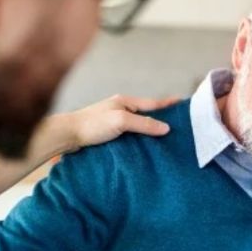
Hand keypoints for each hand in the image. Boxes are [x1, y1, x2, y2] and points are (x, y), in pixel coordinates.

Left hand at [56, 94, 177, 152]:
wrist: (68, 135)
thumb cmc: (93, 124)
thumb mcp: (121, 121)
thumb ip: (144, 124)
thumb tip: (166, 128)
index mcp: (125, 102)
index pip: (153, 103)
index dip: (168, 104)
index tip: (184, 103)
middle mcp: (121, 110)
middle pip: (147, 114)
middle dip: (162, 119)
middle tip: (180, 125)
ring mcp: (115, 122)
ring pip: (138, 126)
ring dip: (150, 131)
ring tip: (166, 139)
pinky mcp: (109, 134)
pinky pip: (130, 136)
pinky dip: (139, 140)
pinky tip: (145, 147)